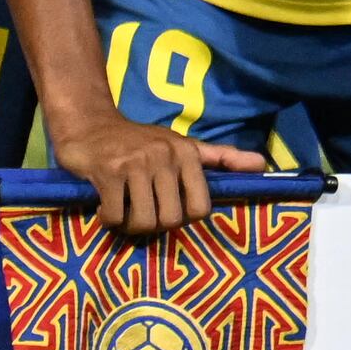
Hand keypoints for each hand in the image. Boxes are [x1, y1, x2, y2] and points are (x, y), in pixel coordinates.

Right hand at [49, 100, 262, 237]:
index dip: (183, 217)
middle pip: (171, 219)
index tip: (166, 207)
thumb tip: (263, 165)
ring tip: (123, 213)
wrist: (87, 123)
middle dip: (155, 224)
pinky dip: (109, 220)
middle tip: (141, 213)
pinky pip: (116, 216)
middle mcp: (164, 156)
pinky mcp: (107, 172)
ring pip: (144, 221)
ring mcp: (135, 164)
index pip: (200, 208)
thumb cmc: (137, 140)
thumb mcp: (182, 144)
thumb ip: (221, 157)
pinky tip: (103, 208)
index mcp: (186, 153)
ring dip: (131, 226)